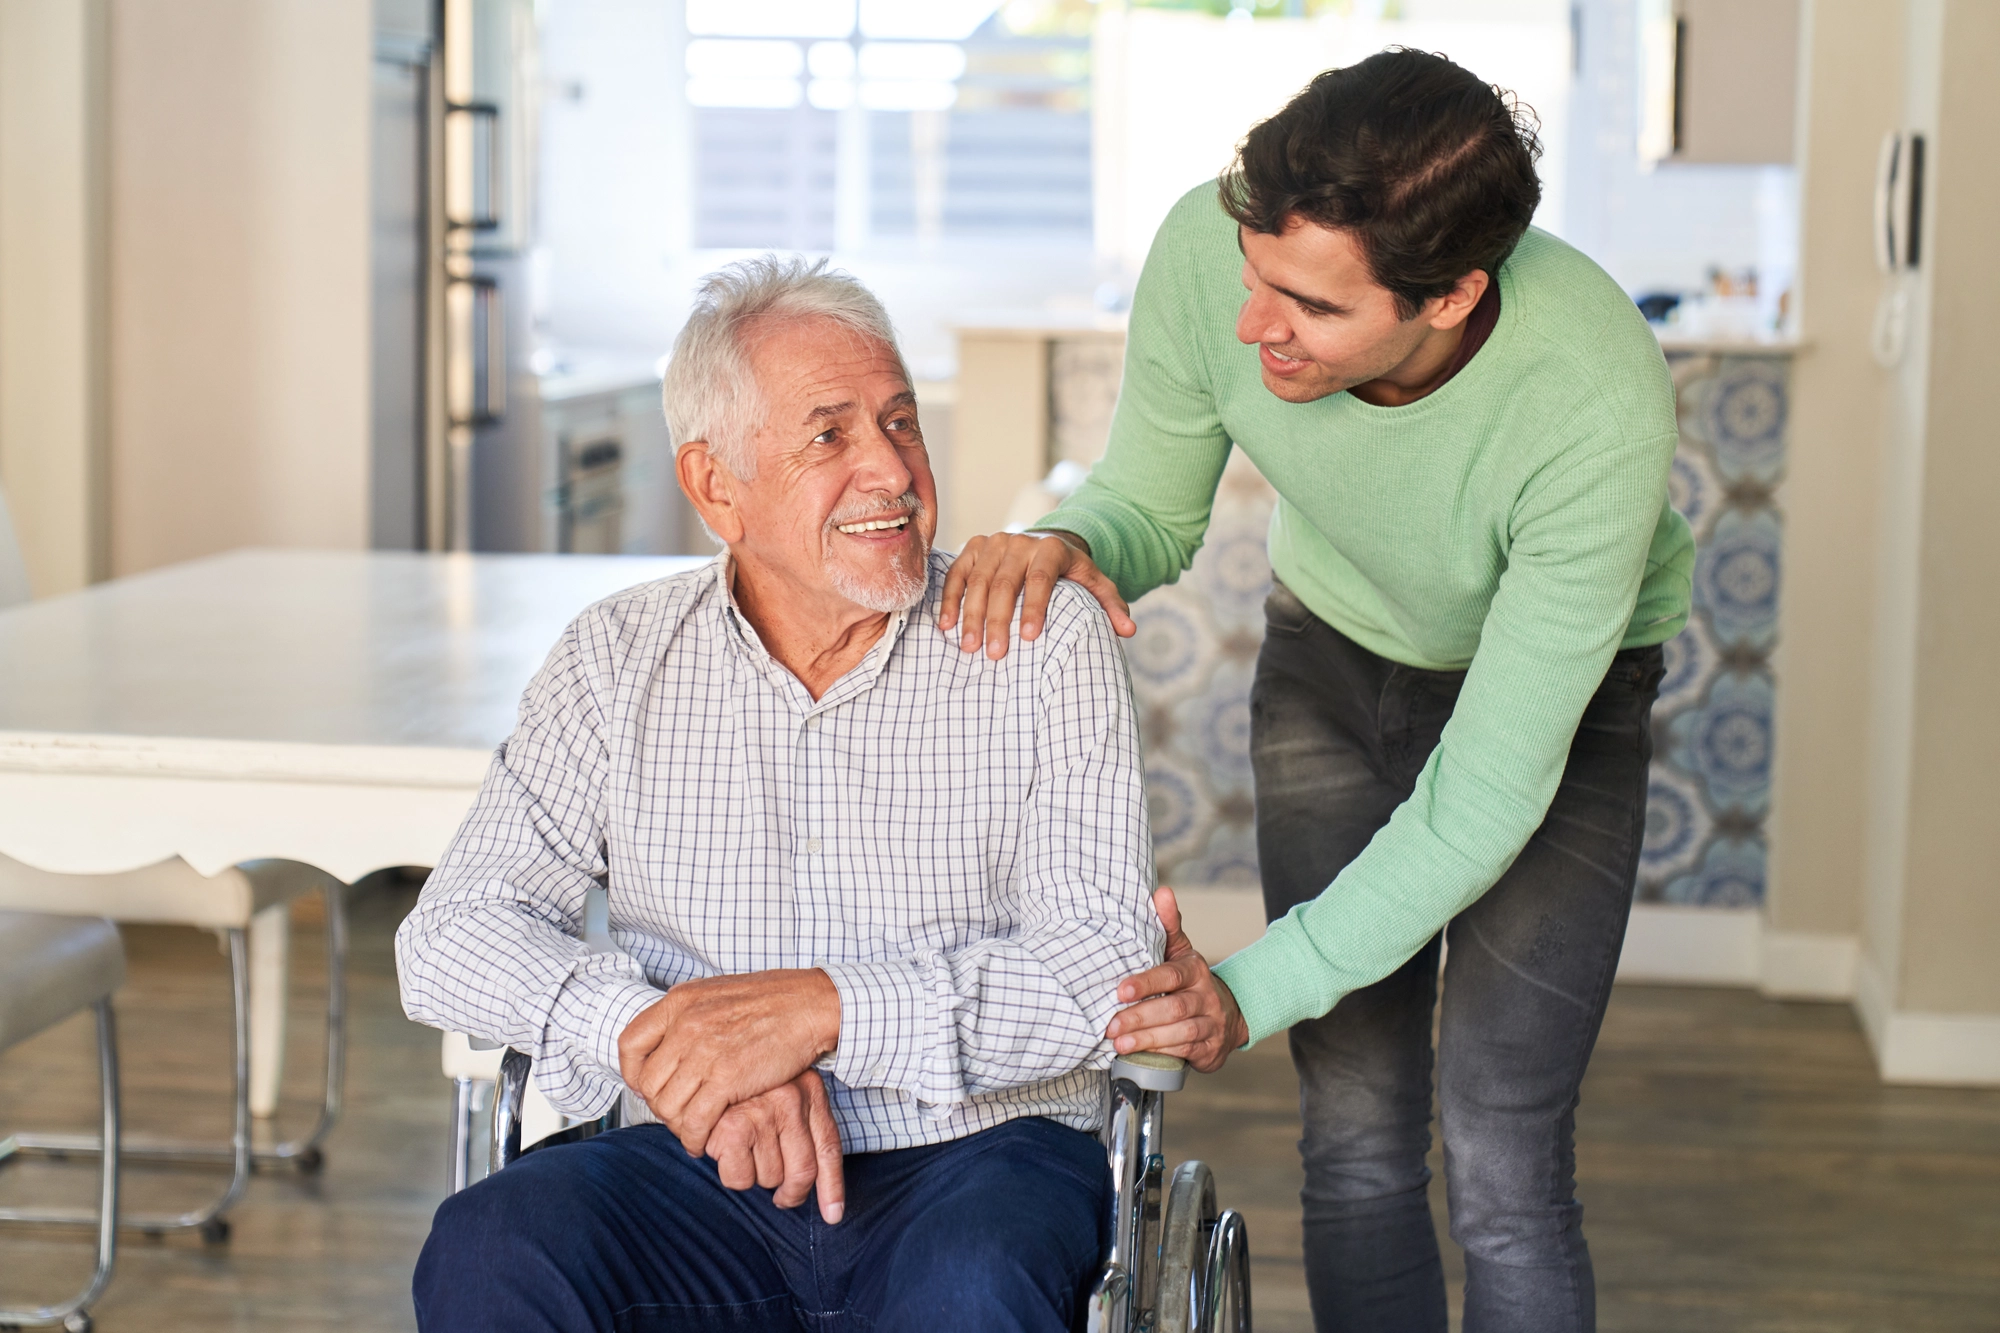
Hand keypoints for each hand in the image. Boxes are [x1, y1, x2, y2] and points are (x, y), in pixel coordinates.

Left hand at [619, 969, 840, 1157]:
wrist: (810, 1004)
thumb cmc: (771, 999)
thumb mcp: (717, 993)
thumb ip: (688, 1016)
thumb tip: (667, 1043)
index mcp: (680, 1001)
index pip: (630, 1044)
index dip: (633, 1073)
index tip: (648, 1085)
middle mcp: (686, 1025)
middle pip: (648, 1083)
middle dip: (660, 1105)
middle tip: (678, 1113)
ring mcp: (705, 1052)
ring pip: (668, 1106)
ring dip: (678, 1125)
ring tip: (693, 1129)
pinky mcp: (727, 1079)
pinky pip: (695, 1121)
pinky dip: (695, 1138)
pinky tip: (704, 1141)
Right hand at [705, 1070, 845, 1223]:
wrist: (707, 1052)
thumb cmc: (747, 1083)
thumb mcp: (787, 1091)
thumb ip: (805, 1131)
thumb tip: (831, 1208)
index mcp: (810, 1091)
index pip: (829, 1149)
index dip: (832, 1188)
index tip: (832, 1215)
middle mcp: (791, 1101)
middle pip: (801, 1173)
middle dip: (788, 1191)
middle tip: (775, 1188)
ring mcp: (763, 1113)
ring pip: (768, 1178)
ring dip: (754, 1176)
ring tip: (742, 1149)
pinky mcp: (733, 1127)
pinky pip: (739, 1178)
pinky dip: (731, 1174)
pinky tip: (724, 1150)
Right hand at [938, 530, 1134, 659]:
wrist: (1045, 544)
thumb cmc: (1070, 573)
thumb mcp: (1096, 583)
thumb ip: (1111, 605)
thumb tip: (1129, 630)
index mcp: (1051, 548)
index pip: (1041, 579)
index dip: (1034, 607)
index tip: (1029, 638)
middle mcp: (1019, 541)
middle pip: (1004, 583)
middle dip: (997, 620)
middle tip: (994, 654)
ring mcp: (993, 543)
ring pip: (978, 580)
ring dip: (971, 615)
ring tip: (970, 647)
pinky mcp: (973, 548)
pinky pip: (957, 574)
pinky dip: (950, 599)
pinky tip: (948, 626)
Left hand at [1105, 886, 1248, 1073]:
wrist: (1229, 1015)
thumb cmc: (1190, 982)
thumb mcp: (1181, 952)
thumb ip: (1168, 926)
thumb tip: (1161, 892)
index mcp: (1194, 969)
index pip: (1171, 975)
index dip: (1146, 983)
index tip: (1120, 990)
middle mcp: (1206, 996)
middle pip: (1174, 1007)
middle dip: (1140, 1017)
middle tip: (1111, 1025)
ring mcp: (1211, 1023)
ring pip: (1181, 1032)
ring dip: (1147, 1038)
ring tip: (1119, 1042)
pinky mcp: (1210, 1048)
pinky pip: (1186, 1050)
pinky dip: (1161, 1052)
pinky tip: (1139, 1054)